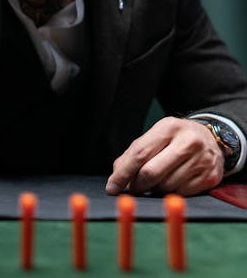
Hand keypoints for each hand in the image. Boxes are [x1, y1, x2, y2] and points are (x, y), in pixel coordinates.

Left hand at [105, 116, 223, 196]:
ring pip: (166, 186)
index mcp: (168, 127)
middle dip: (137, 185)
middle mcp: (188, 142)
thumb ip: (134, 153)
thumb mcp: (155, 136)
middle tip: (133, 188)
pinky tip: (172, 183)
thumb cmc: (174, 139)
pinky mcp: (210, 177)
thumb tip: (116, 176)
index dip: (123, 173)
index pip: (140, 153)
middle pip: (152, 172)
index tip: (111, 187)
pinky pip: (181, 194)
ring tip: (155, 182)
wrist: (210, 138)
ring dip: (154, 189)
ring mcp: (201, 160)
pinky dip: (171, 193)